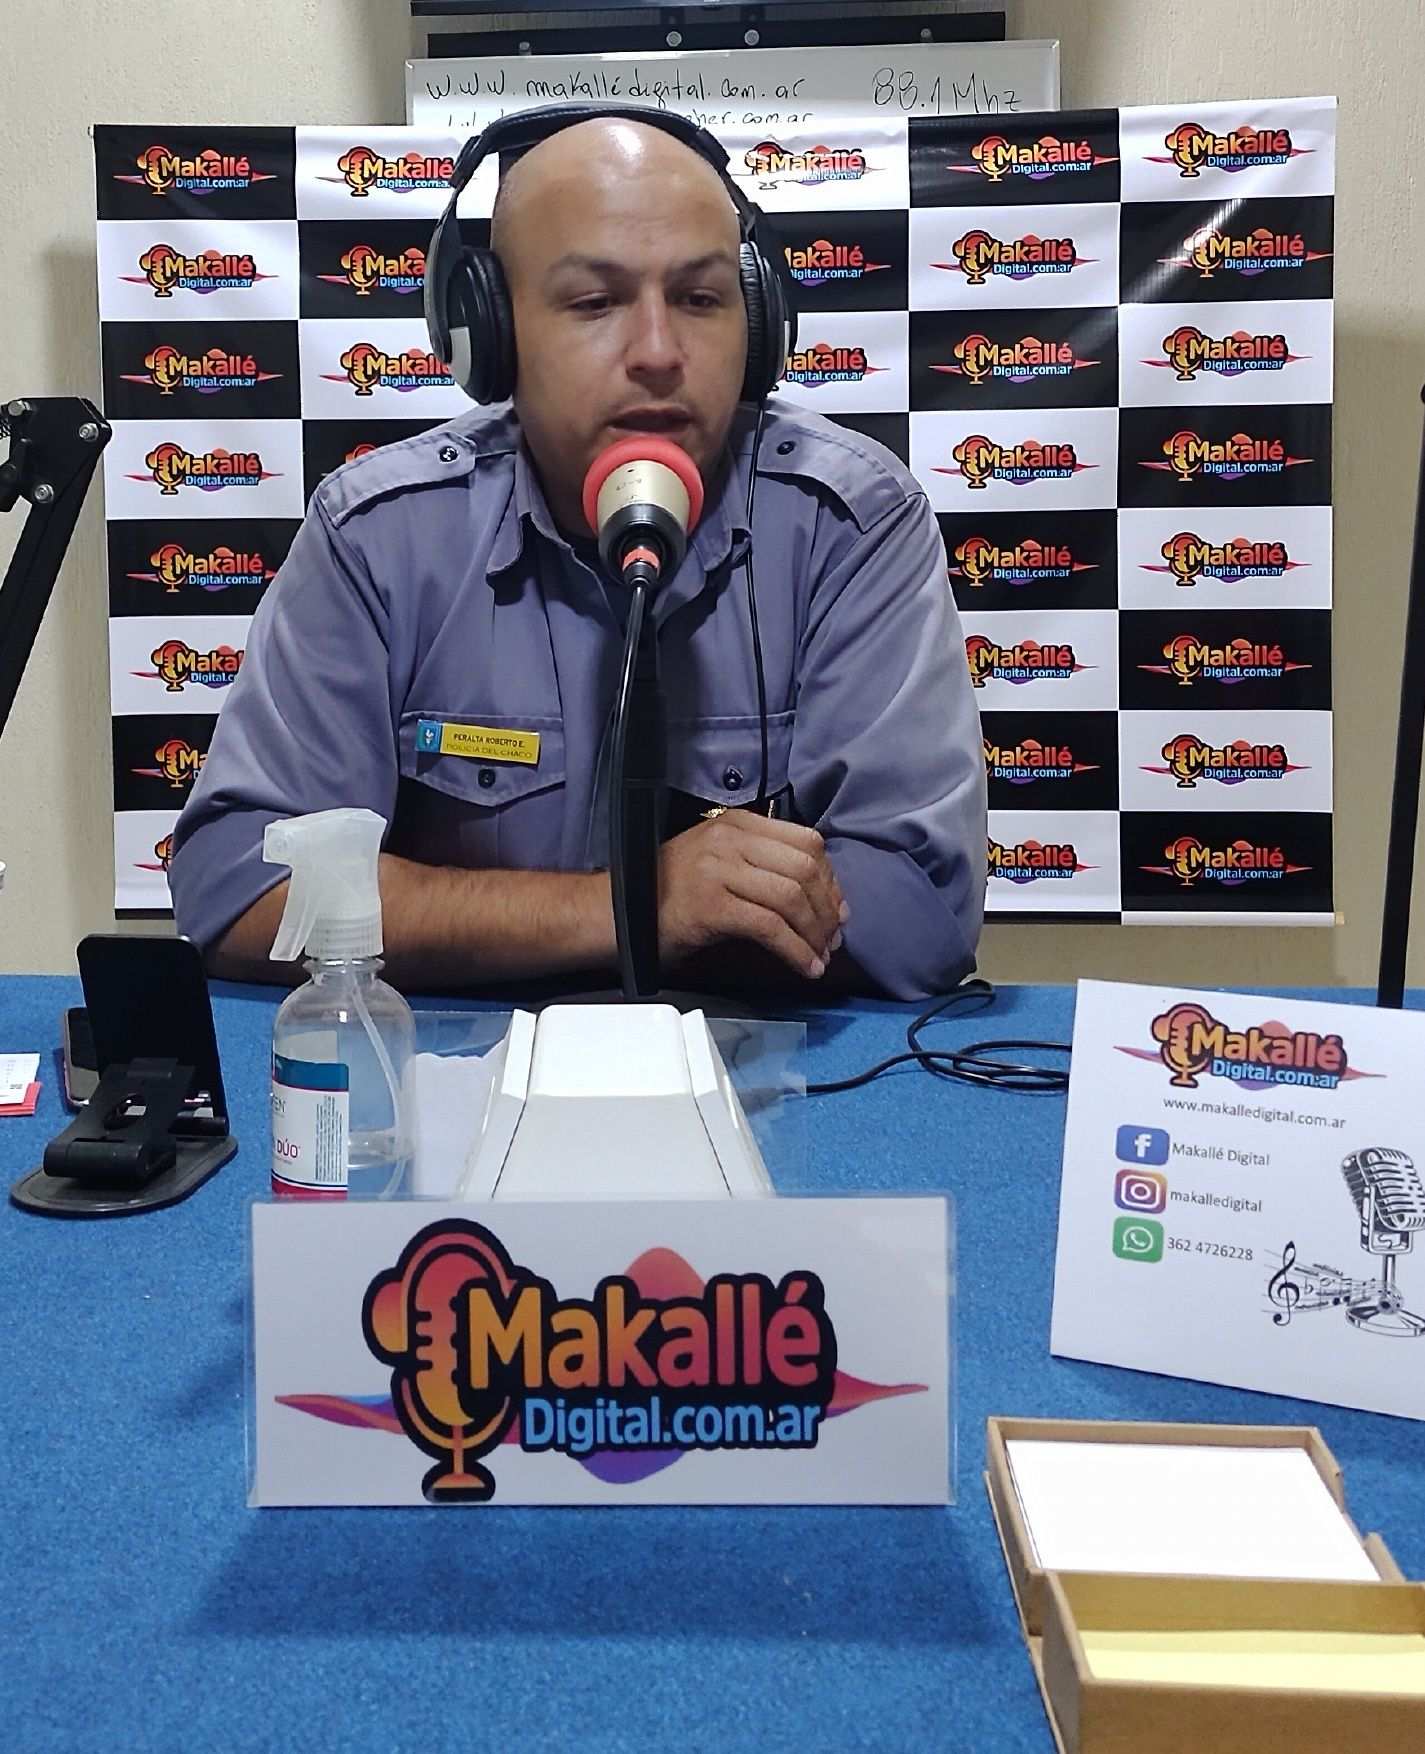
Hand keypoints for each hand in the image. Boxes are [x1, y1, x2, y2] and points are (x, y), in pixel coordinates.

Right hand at [657, 810, 847, 979]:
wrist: (618, 912)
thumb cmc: (671, 893)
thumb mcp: (719, 862)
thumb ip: (764, 866)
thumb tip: (825, 898)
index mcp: (737, 824)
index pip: (806, 841)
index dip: (830, 880)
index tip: (835, 910)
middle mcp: (729, 839)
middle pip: (803, 869)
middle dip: (827, 909)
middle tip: (832, 939)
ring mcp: (718, 870)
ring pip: (790, 898)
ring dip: (814, 934)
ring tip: (820, 956)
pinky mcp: (711, 905)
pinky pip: (769, 927)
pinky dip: (795, 951)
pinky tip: (804, 967)